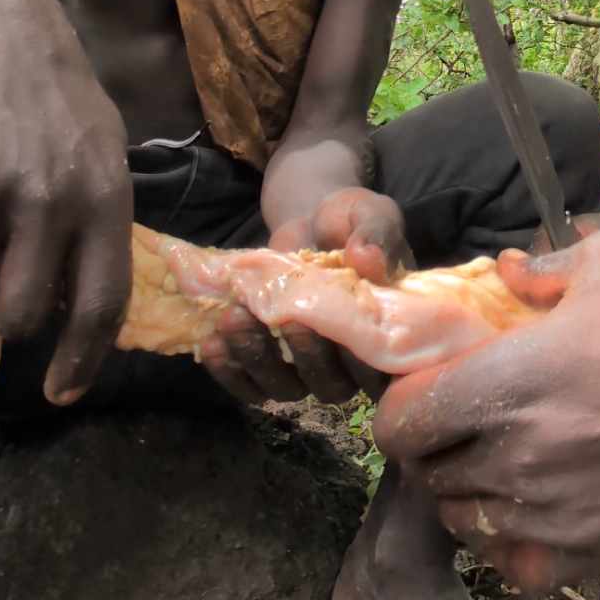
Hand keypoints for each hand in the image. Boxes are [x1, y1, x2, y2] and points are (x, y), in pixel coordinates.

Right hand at [0, 0, 131, 403]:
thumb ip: (98, 219)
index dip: (80, 359)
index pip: (101, 303)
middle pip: (22, 317)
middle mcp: (55, 202)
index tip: (62, 390)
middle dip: (7, 319)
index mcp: (105, 196)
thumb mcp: (102, 149)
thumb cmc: (54, 92)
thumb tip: (81, 295)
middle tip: (1, 290)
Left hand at [202, 186, 411, 404]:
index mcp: (387, 331)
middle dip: (302, 355)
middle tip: (281, 316)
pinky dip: (228, 370)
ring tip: (233, 318)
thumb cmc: (350, 220)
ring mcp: (307, 364)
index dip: (359, 364)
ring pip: (285, 386)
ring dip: (257, 359)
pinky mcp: (272, 359)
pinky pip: (249, 383)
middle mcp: (349, 360)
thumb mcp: (370, 214)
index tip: (335, 329)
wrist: (312, 218)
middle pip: (330, 385)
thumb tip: (367, 260)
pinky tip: (212, 343)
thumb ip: (375, 235)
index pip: (381, 371)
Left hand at [374, 230, 599, 591]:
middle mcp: (520, 456)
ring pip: (466, 522)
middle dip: (430, 445)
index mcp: (510, 380)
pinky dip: (509, 543)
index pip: (404, 419)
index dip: (399, 406)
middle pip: (428, 473)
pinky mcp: (599, 553)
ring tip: (492, 462)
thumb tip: (504, 271)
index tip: (419, 393)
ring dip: (464, 492)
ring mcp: (558, 513)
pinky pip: (519, 566)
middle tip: (457, 421)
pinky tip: (531, 510)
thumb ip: (541, 266)